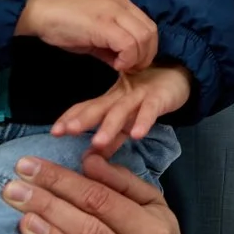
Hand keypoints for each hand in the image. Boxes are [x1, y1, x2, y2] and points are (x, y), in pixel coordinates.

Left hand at [4, 155, 182, 233]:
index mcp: (154, 229)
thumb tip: (89, 159)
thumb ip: (122, 183)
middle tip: (13, 189)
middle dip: (47, 205)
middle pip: (89, 228)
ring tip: (22, 218)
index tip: (29, 166)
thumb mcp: (151, 208)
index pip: (101, 199)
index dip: (63, 180)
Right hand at [18, 0, 159, 74]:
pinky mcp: (103, 23)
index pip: (148, 26)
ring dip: (137, 58)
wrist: (39, 13)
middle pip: (150, 31)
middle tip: (131, 68)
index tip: (133, 63)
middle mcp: (121, 4)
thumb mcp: (94, 34)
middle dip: (146, 55)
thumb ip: (112, 45)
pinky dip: (127, 58)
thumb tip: (125, 62)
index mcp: (120, 3)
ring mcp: (113, 11)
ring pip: (143, 37)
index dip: (146, 48)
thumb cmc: (63, 24)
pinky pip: (128, 44)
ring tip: (122, 66)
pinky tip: (115, 65)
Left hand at [53, 64, 193, 151]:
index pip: (87, 107)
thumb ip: (111, 139)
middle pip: (99, 108)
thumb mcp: (128, 119)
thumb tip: (90, 160)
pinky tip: (137, 135)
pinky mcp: (158, 99)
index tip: (55, 132)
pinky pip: (150, 110)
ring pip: (122, 111)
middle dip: (82, 119)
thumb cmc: (148, 97)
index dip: (70, 118)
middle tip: (66, 131)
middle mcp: (121, 97)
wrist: (178, 74)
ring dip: (109, 126)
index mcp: (110, 100)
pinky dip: (143, 122)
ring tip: (97, 142)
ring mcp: (139, 97)